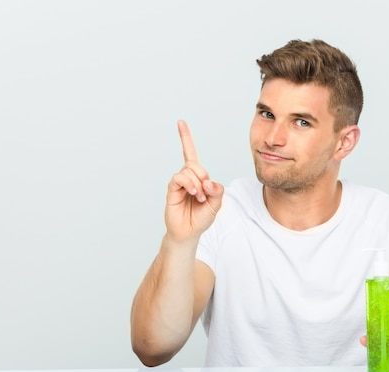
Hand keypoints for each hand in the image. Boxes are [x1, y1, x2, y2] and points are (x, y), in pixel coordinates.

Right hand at [164, 120, 223, 242]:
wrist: (189, 233)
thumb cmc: (201, 218)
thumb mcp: (216, 204)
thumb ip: (217, 191)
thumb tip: (209, 182)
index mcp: (198, 177)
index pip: (190, 153)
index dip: (185, 138)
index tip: (180, 122)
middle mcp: (187, 177)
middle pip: (195, 163)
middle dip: (203, 176)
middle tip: (205, 194)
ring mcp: (178, 183)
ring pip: (188, 170)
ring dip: (197, 183)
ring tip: (199, 198)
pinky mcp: (172, 190)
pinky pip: (179, 178)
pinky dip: (189, 183)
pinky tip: (194, 193)